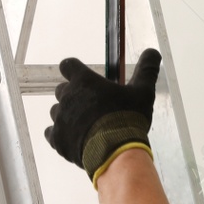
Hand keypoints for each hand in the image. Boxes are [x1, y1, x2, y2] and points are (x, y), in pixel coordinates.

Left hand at [43, 49, 161, 183]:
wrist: (116, 152)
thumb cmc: (127, 118)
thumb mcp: (143, 92)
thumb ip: (147, 70)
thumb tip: (152, 51)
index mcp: (84, 81)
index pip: (68, 65)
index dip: (73, 70)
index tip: (82, 77)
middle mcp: (67, 97)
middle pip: (62, 90)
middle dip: (73, 94)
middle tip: (91, 106)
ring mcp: (60, 119)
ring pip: (57, 111)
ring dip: (68, 115)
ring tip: (86, 125)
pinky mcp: (57, 139)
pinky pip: (51, 133)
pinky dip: (61, 134)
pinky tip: (74, 138)